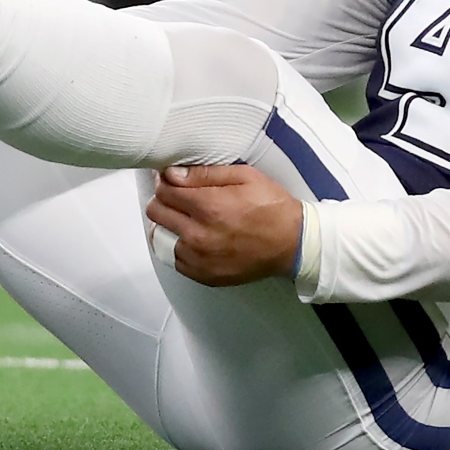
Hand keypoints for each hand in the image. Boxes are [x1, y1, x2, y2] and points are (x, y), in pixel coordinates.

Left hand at [146, 165, 302, 286]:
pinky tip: (195, 239)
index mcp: (209, 206)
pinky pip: (174, 260)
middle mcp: (199, 235)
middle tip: (178, 197)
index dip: (166, 181)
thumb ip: (206, 174)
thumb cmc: (272, 207)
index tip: (172, 180)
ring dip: (168, 225)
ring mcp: (200, 259)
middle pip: (156, 213)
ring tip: (186, 219)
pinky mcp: (204, 275)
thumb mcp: (245, 177)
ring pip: (160, 238)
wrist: (293, 243)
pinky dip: (179, 247)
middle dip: (164, 200)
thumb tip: (173, 174)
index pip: (164, 191)